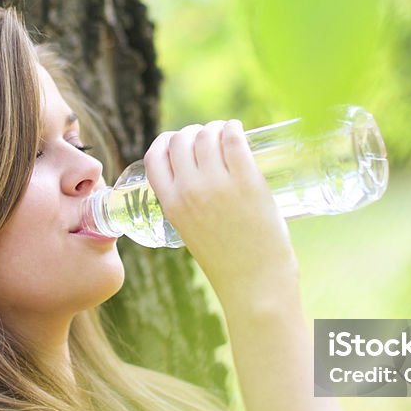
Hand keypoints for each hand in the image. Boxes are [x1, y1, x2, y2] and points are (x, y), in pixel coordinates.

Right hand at [143, 119, 299, 307]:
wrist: (254, 282)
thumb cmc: (227, 261)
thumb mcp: (191, 231)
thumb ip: (188, 204)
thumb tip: (199, 174)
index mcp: (172, 205)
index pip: (155, 157)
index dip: (167, 142)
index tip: (179, 140)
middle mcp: (190, 191)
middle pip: (183, 140)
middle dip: (194, 133)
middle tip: (210, 138)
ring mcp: (218, 184)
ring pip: (208, 135)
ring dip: (216, 128)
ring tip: (226, 134)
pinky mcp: (247, 181)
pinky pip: (234, 139)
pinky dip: (233, 128)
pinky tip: (238, 129)